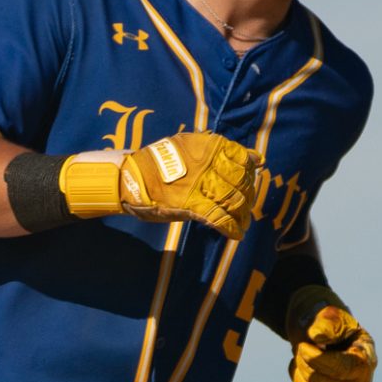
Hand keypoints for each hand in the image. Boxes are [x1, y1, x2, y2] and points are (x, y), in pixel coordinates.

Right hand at [61, 133, 254, 238]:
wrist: (129, 178)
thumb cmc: (154, 163)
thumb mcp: (184, 147)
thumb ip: (209, 151)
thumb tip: (237, 157)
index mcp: (207, 147)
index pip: (242, 157)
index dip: (250, 170)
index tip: (251, 177)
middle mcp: (208, 163)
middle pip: (241, 181)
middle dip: (247, 194)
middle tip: (246, 204)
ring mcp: (201, 185)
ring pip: (234, 200)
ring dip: (242, 213)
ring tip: (243, 221)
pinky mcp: (193, 205)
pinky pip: (220, 218)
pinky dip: (230, 228)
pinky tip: (235, 233)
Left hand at [282, 287, 374, 381]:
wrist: (317, 329)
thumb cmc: (323, 320)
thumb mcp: (326, 313)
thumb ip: (326, 321)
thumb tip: (319, 337)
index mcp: (365, 355)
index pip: (344, 369)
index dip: (318, 361)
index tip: (302, 346)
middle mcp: (363, 381)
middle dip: (305, 368)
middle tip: (299, 349)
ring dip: (300, 381)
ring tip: (296, 362)